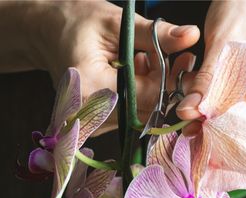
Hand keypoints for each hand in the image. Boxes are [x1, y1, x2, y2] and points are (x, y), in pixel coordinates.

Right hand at [26, 1, 198, 131]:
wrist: (47, 33)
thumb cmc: (77, 22)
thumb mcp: (118, 23)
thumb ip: (155, 34)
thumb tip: (191, 36)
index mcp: (92, 86)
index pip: (147, 96)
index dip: (170, 80)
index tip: (184, 60)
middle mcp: (90, 111)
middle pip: (146, 107)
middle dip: (162, 82)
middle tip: (168, 56)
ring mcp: (92, 120)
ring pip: (141, 110)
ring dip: (151, 86)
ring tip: (143, 58)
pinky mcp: (96, 120)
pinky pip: (130, 112)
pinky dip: (139, 92)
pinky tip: (132, 70)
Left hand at [177, 0, 245, 165]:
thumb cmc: (243, 15)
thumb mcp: (224, 41)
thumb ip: (209, 79)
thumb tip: (189, 112)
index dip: (227, 116)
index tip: (198, 115)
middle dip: (234, 136)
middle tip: (202, 125)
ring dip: (239, 143)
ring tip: (211, 125)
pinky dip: (244, 143)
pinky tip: (223, 128)